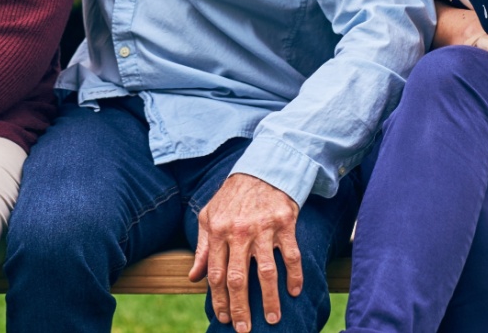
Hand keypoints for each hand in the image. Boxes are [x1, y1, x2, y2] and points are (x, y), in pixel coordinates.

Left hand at [189, 174, 301, 331]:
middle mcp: (239, 232)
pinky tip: (294, 292)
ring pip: (266, 272)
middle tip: (244, 329)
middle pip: (239, 279)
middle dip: (240, 308)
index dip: (218, 299)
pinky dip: (294, 276)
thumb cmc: (232, 198)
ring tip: (272, 319)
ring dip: (269, 299)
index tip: (222, 318)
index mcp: (217, 231)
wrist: (262, 169)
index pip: (216, 274)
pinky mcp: (285, 224)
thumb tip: (193, 277)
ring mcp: (263, 229)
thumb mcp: (209, 217)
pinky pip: (291, 256)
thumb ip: (202, 248)